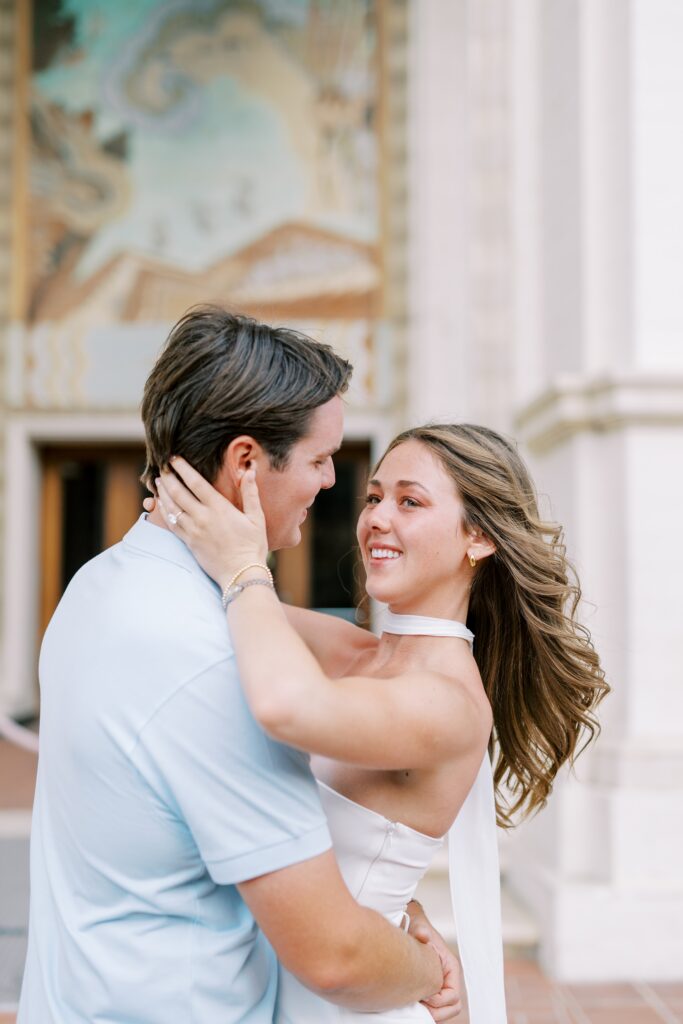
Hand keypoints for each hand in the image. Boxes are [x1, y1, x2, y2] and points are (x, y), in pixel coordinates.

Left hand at [155, 456, 267, 589]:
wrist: (241, 574)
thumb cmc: (252, 547)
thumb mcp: (257, 518)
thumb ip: (251, 493)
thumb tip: (250, 471)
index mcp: (219, 508)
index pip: (196, 483)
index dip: (183, 468)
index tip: (174, 458)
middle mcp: (203, 517)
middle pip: (179, 492)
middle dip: (169, 477)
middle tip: (162, 466)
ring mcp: (193, 531)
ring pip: (171, 507)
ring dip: (163, 492)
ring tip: (158, 481)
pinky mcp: (189, 542)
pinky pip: (171, 524)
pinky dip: (164, 511)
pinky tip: (161, 504)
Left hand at [408, 902, 462, 1020]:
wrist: (411, 927)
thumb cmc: (417, 929)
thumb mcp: (419, 929)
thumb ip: (421, 931)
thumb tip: (422, 934)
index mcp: (451, 968)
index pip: (453, 996)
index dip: (438, 999)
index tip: (422, 995)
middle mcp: (449, 979)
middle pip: (453, 1007)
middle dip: (437, 1012)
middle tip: (418, 1007)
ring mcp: (442, 986)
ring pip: (445, 1011)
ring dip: (432, 1013)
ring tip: (415, 1006)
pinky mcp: (433, 990)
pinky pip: (435, 1009)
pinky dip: (427, 1011)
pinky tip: (412, 1003)